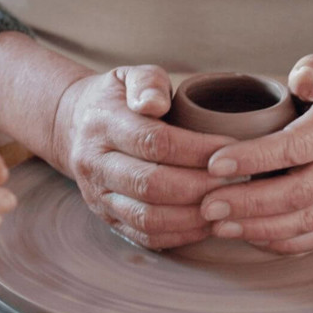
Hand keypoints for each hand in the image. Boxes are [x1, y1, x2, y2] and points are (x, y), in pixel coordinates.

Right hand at [48, 65, 239, 248]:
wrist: (73, 126)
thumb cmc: (117, 100)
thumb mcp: (128, 76)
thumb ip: (147, 83)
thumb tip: (155, 104)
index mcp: (104, 124)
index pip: (154, 141)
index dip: (197, 149)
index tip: (233, 148)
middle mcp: (96, 164)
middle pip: (152, 185)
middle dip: (201, 186)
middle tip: (238, 181)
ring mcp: (98, 195)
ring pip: (148, 217)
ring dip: (193, 216)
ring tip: (228, 204)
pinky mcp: (107, 218)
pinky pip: (145, 236)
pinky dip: (180, 235)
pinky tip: (208, 223)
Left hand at [198, 34, 312, 253]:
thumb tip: (300, 81)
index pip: (295, 147)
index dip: (254, 158)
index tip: (214, 163)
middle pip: (297, 194)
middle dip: (249, 204)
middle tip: (207, 205)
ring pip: (304, 221)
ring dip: (259, 229)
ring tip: (218, 226)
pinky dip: (281, 244)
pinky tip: (248, 237)